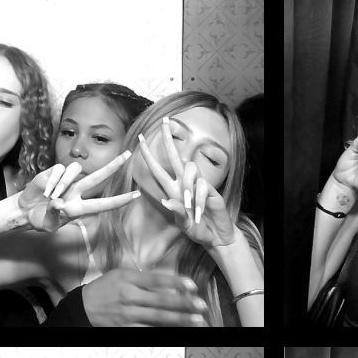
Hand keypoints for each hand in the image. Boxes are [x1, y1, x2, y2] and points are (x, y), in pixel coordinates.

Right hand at [18, 152, 139, 230]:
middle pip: (99, 177)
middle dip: (113, 166)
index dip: (120, 200)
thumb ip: (54, 213)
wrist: (26, 210)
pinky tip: (46, 189)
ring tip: (51, 195)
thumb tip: (59, 203)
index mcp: (80, 208)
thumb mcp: (47, 223)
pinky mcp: (55, 172)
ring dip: (63, 182)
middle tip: (128, 154)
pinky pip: (59, 170)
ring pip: (76, 170)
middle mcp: (78, 192)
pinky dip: (52, 180)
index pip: (104, 203)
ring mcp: (68, 181)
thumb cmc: (41, 219)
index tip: (136, 195)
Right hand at [80, 268, 208, 326]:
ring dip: (180, 320)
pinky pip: (149, 330)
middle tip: (202, 306)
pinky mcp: (126, 328)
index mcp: (128, 279)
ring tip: (197, 321)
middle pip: (161, 300)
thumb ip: (144, 277)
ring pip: (158, 317)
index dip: (176, 282)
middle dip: (184, 304)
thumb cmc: (106, 288)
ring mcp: (128, 314)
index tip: (193, 286)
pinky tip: (179, 331)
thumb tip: (170, 281)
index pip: (156, 280)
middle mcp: (129, 296)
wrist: (84, 307)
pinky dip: (165, 331)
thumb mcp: (121, 275)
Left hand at [139, 119, 239, 248]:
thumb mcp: (183, 225)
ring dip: (188, 188)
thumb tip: (166, 201)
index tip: (141, 139)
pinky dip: (200, 201)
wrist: (216, 236)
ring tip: (191, 208)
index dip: (149, 155)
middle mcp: (184, 183)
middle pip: (175, 156)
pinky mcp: (210, 189)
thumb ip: (176, 213)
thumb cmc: (197, 229)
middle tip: (165, 121)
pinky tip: (200, 212)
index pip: (158, 169)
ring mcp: (198, 184)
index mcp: (173, 190)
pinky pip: (202, 187)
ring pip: (189, 169)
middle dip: (168, 139)